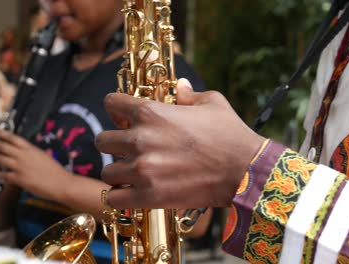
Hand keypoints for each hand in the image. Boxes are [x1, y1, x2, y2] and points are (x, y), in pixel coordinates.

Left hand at [0, 127, 69, 201]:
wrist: (61, 183)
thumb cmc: (55, 171)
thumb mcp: (43, 156)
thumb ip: (31, 154)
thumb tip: (23, 152)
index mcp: (30, 148)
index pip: (11, 137)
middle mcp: (24, 156)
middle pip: (2, 146)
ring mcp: (20, 167)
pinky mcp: (19, 179)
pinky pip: (2, 174)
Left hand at [96, 79, 264, 208]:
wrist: (245, 171)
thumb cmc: (230, 134)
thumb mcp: (213, 103)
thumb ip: (190, 94)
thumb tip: (180, 85)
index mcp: (150, 112)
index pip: (111, 103)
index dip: (116, 109)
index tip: (124, 118)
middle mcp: (140, 139)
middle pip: (102, 140)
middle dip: (114, 144)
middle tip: (129, 150)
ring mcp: (141, 169)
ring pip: (107, 172)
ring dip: (118, 172)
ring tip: (133, 174)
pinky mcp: (148, 196)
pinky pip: (113, 199)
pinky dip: (119, 197)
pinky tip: (131, 194)